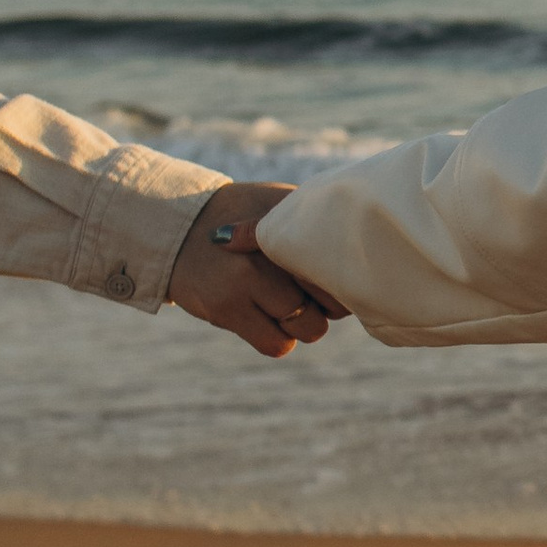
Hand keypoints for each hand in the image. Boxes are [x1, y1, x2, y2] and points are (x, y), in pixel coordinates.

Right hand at [168, 184, 346, 358]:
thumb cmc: (243, 214)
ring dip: (306, 324)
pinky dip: (280, 339)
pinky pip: (278, 345)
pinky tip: (269, 320)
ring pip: (311, 328)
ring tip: (288, 307)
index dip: (347, 276)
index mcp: (288, 221)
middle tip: (312, 293)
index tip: (337, 274)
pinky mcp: (226, 309)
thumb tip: (366, 243)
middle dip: (331, 302)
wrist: (179, 227)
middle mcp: (270, 249)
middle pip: (336, 299)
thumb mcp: (279, 202)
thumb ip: (317, 218)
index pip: (343, 261)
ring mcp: (247, 280)